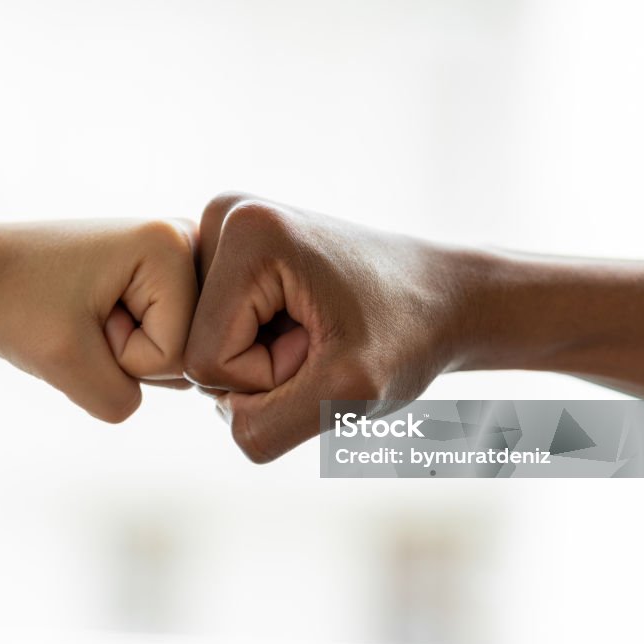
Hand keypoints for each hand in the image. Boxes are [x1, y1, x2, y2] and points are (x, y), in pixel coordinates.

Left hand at [0, 219, 197, 422]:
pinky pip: (163, 339)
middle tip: (83, 317)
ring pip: (176, 350)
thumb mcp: (65, 365)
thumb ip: (122, 400)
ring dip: (125, 350)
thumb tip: (161, 392)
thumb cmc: (13, 303)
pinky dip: (124, 342)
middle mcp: (185, 240)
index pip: (175, 353)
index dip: (121, 356)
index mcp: (171, 244)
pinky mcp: (163, 274)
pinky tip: (95, 313)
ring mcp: (177, 256)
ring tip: (87, 314)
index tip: (82, 319)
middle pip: (185, 351)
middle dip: (128, 354)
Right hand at [184, 194, 468, 461]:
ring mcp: (224, 234)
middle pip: (197, 351)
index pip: (207, 360)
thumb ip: (268, 427)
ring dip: (265, 363)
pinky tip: (303, 325)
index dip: (271, 377)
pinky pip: (216, 337)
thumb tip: (219, 418)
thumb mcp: (350, 394)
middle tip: (324, 339)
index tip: (326, 343)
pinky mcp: (230, 256)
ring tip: (319, 331)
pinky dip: (262, 351)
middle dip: (264, 370)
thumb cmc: (409, 336)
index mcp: (244, 230)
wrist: (445, 297)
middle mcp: (223, 216)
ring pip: (205, 349)